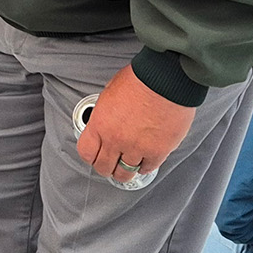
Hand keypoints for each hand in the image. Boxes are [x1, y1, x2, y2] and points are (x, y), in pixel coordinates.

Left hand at [77, 64, 195, 184]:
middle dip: (106, 168)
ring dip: (125, 171)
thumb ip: (105, 113)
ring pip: (125, 173)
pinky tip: (145, 161)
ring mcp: (137, 148)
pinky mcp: (158, 151)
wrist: (166, 80)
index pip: (86, 152)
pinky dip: (145, 166)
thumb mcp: (109, 92)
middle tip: (110, 165)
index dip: (90, 156)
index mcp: (100, 124)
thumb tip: (105, 121)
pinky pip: (148, 168)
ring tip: (127, 166)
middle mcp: (116, 139)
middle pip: (104, 167)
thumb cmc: (140, 80)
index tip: (94, 156)